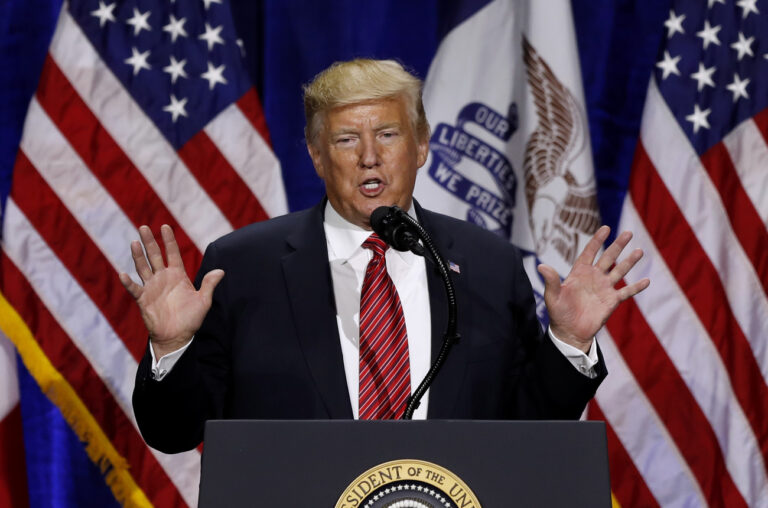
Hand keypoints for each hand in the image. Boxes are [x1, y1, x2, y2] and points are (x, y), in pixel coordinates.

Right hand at [119, 225, 224, 357]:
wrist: (177, 337)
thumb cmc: (191, 319)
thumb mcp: (203, 301)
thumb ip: (209, 285)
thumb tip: (221, 271)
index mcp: (178, 275)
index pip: (173, 253)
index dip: (169, 240)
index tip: (165, 226)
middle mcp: (163, 278)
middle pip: (155, 256)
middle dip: (150, 242)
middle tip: (144, 227)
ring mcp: (152, 287)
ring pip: (143, 267)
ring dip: (138, 255)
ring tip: (135, 242)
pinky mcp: (143, 299)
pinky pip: (134, 288)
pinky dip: (128, 282)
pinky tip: (123, 274)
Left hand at [538, 225, 649, 351]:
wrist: (570, 332)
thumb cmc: (559, 313)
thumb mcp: (552, 296)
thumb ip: (550, 281)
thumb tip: (540, 266)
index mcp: (579, 273)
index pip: (590, 252)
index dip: (597, 240)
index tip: (606, 228)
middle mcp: (594, 277)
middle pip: (608, 258)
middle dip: (618, 245)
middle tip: (628, 232)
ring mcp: (604, 288)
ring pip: (620, 271)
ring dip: (630, 262)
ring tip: (640, 251)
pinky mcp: (612, 301)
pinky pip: (626, 292)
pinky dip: (636, 287)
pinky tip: (647, 280)